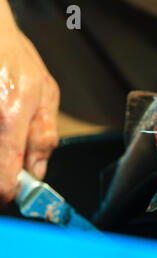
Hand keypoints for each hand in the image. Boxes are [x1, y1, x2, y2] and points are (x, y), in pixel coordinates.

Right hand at [0, 28, 58, 205]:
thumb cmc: (16, 59)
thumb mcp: (46, 94)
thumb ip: (44, 136)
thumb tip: (37, 172)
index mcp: (10, 116)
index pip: (3, 175)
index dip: (8, 193)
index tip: (12, 194)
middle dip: (0, 178)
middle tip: (9, 175)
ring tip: (6, 141)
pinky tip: (2, 132)